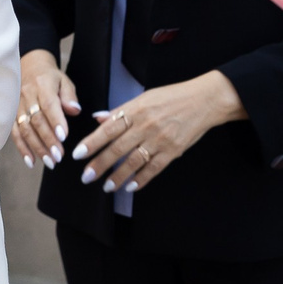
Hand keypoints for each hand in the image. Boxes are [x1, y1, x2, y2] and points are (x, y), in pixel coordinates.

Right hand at [12, 49, 80, 169]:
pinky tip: (31, 161)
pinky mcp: (12, 115)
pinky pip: (14, 133)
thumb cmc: (50, 78)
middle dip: (48, 140)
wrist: (29, 67)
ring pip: (25, 129)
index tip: (64, 137)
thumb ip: (69, 96)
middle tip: (59, 156)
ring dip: (37, 147)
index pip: (49, 104)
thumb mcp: (64, 81)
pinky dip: (22, 148)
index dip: (55, 121)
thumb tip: (75, 110)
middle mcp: (27, 95)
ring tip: (50, 162)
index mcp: (43, 85)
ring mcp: (17, 106)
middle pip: (36, 120)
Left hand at [72, 71, 244, 191]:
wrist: (204, 100)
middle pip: (118, 148)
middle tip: (86, 177)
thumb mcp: (144, 97)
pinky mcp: (173, 151)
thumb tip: (98, 118)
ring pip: (134, 161)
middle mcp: (146, 125)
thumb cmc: (172, 97)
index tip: (78, 155)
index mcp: (136, 110)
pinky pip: (154, 168)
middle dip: (100, 164)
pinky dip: (142, 179)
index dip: (92, 143)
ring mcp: (160, 139)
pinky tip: (131, 187)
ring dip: (118, 176)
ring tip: (106, 187)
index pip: (108, 129)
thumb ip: (120, 110)